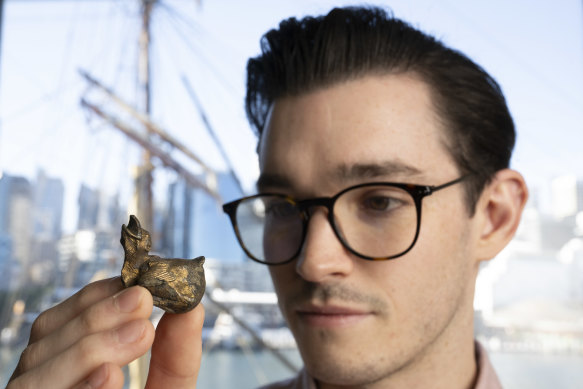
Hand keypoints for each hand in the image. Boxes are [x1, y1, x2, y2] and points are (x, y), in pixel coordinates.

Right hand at [6, 277, 204, 388]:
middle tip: (143, 301)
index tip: (134, 281)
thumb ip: (174, 357)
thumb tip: (191, 306)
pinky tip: (106, 377)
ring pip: (34, 378)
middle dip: (96, 318)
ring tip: (139, 333)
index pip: (59, 324)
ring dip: (87, 348)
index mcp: (64, 374)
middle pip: (44, 345)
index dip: (94, 298)